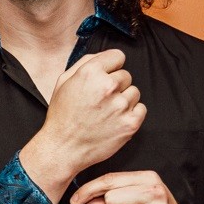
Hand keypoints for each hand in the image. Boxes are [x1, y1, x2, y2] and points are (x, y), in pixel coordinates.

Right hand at [21, 50, 145, 196]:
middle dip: (116, 85)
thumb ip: (85, 63)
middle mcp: (108, 86)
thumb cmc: (62, 116)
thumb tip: (104, 57)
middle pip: (126, 75)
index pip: (118, 56)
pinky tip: (115, 120)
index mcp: (91, 72)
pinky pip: (141, 108)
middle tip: (101, 100)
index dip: (111, 66)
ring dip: (124, 100)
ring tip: (107, 112)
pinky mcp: (130, 123)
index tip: (106, 76)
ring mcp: (121, 105)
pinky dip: (131, 114)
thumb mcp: (64, 82)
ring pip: (134, 92)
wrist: (64, 148)